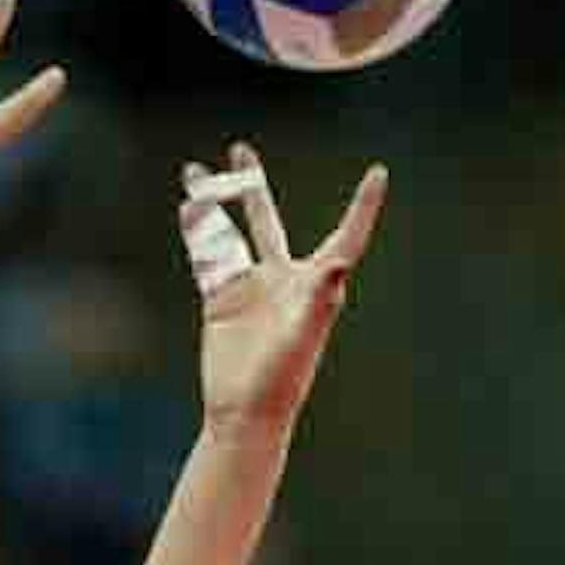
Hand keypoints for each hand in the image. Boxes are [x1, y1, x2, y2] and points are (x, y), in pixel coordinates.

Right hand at [179, 143, 386, 434]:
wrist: (245, 413)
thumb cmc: (283, 381)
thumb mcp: (303, 335)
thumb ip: (320, 297)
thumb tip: (341, 263)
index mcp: (316, 287)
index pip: (345, 237)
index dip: (363, 206)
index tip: (379, 173)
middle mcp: (284, 282)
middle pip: (268, 222)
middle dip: (253, 186)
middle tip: (239, 150)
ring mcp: (250, 289)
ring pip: (230, 234)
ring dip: (214, 204)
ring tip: (197, 173)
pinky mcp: (222, 303)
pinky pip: (208, 260)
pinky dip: (196, 234)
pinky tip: (185, 210)